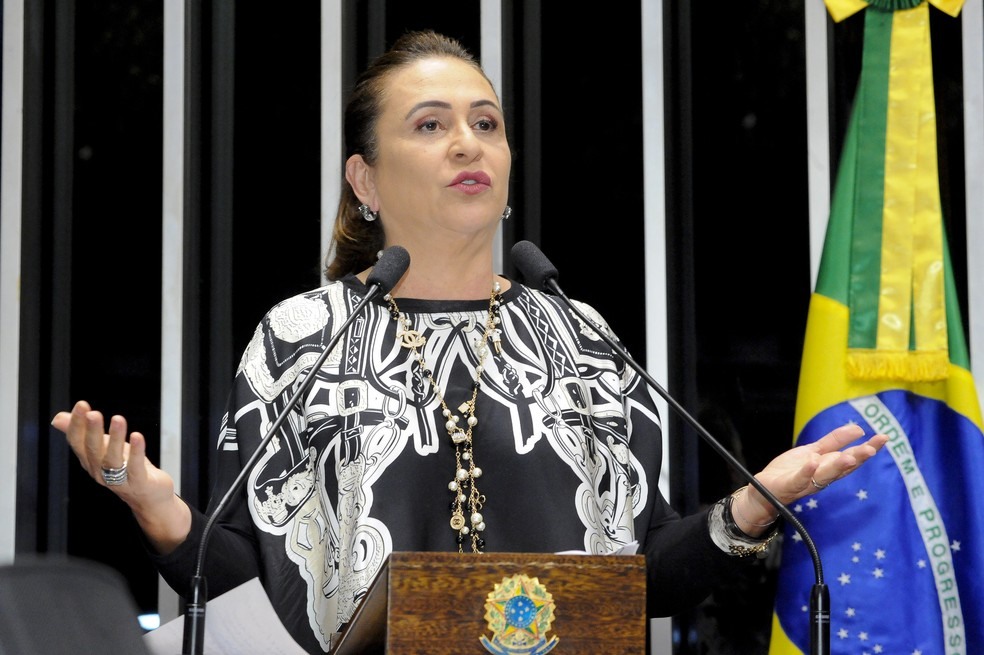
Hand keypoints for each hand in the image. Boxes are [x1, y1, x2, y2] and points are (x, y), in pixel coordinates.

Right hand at [51, 400, 191, 552]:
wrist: (149, 496)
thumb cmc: (125, 468)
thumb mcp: (104, 448)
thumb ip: (83, 432)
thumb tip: (57, 418)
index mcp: (89, 461)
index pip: (78, 442)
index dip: (78, 424)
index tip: (82, 404)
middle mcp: (99, 471)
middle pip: (93, 450)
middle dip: (93, 431)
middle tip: (93, 413)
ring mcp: (118, 480)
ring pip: (113, 459)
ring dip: (115, 438)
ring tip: (118, 419)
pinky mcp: (138, 483)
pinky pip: (135, 467)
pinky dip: (136, 451)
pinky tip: (138, 436)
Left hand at [737, 423, 888, 528]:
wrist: (764, 490)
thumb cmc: (791, 470)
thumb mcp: (814, 451)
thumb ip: (834, 441)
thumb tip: (859, 429)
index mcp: (829, 467)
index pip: (852, 457)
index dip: (868, 448)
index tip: (884, 438)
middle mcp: (822, 476)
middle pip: (843, 468)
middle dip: (858, 458)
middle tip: (872, 449)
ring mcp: (806, 482)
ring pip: (825, 475)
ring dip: (838, 466)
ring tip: (850, 456)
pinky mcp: (789, 485)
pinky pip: (800, 479)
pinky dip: (807, 471)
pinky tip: (813, 462)